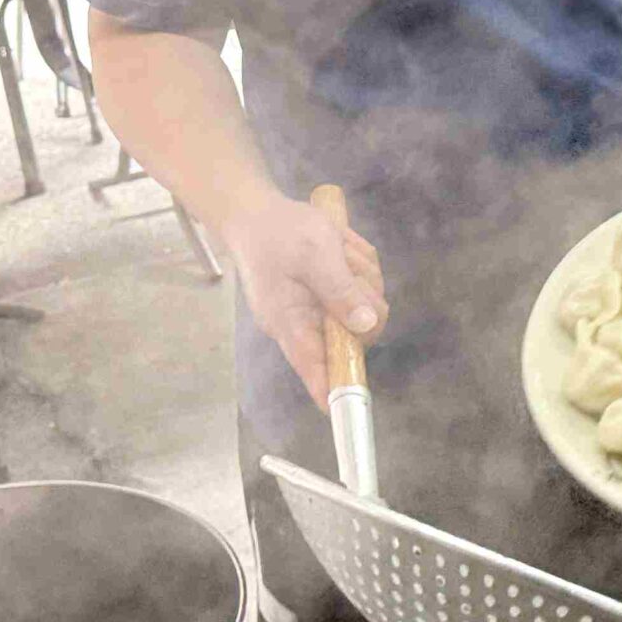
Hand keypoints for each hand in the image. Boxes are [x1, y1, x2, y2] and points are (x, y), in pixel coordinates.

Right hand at [219, 193, 388, 410]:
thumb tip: (365, 324)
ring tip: (338, 248)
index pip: (312, 367)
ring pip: (365, 307)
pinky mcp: (329, 296)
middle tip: (348, 263)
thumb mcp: (314, 254)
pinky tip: (339, 246)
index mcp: (290, 322)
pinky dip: (358, 265)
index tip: (350, 410)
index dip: (333, 389)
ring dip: (362, 274)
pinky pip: (361, 289)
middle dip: (364, 296)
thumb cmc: (277, 233)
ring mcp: (319, 311)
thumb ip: (340, 290)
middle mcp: (305, 325)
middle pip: (356, 334)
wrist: (256, 212)